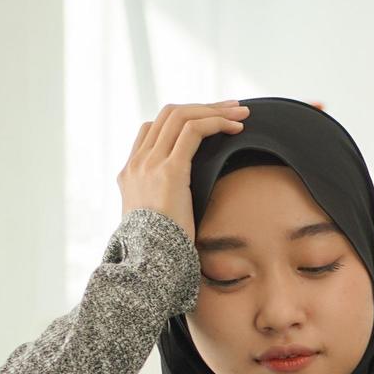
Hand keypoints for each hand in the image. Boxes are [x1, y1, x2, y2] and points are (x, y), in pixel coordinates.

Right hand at [117, 100, 251, 241]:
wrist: (151, 266)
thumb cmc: (163, 252)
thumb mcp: (160, 222)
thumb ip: (169, 203)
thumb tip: (191, 204)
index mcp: (131, 174)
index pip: (153, 129)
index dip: (184, 119)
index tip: (212, 122)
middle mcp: (137, 164)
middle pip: (169, 115)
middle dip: (204, 107)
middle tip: (234, 109)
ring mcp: (149, 165)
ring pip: (182, 116)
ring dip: (215, 110)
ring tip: (242, 114)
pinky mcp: (168, 170)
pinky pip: (193, 130)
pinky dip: (216, 122)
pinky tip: (236, 129)